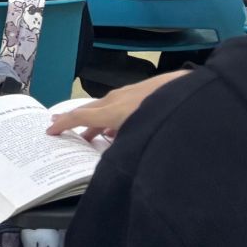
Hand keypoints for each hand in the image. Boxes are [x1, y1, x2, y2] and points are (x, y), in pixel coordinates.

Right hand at [46, 69, 188, 142]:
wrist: (197, 95)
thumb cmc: (168, 120)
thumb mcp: (141, 137)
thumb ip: (123, 148)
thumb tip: (111, 156)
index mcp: (113, 110)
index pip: (80, 116)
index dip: (62, 124)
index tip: (49, 131)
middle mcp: (118, 98)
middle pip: (91, 108)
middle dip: (76, 119)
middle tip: (61, 126)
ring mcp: (133, 92)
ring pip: (107, 106)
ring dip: (96, 119)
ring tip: (93, 132)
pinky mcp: (148, 90)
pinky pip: (122, 103)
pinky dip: (113, 115)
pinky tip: (123, 124)